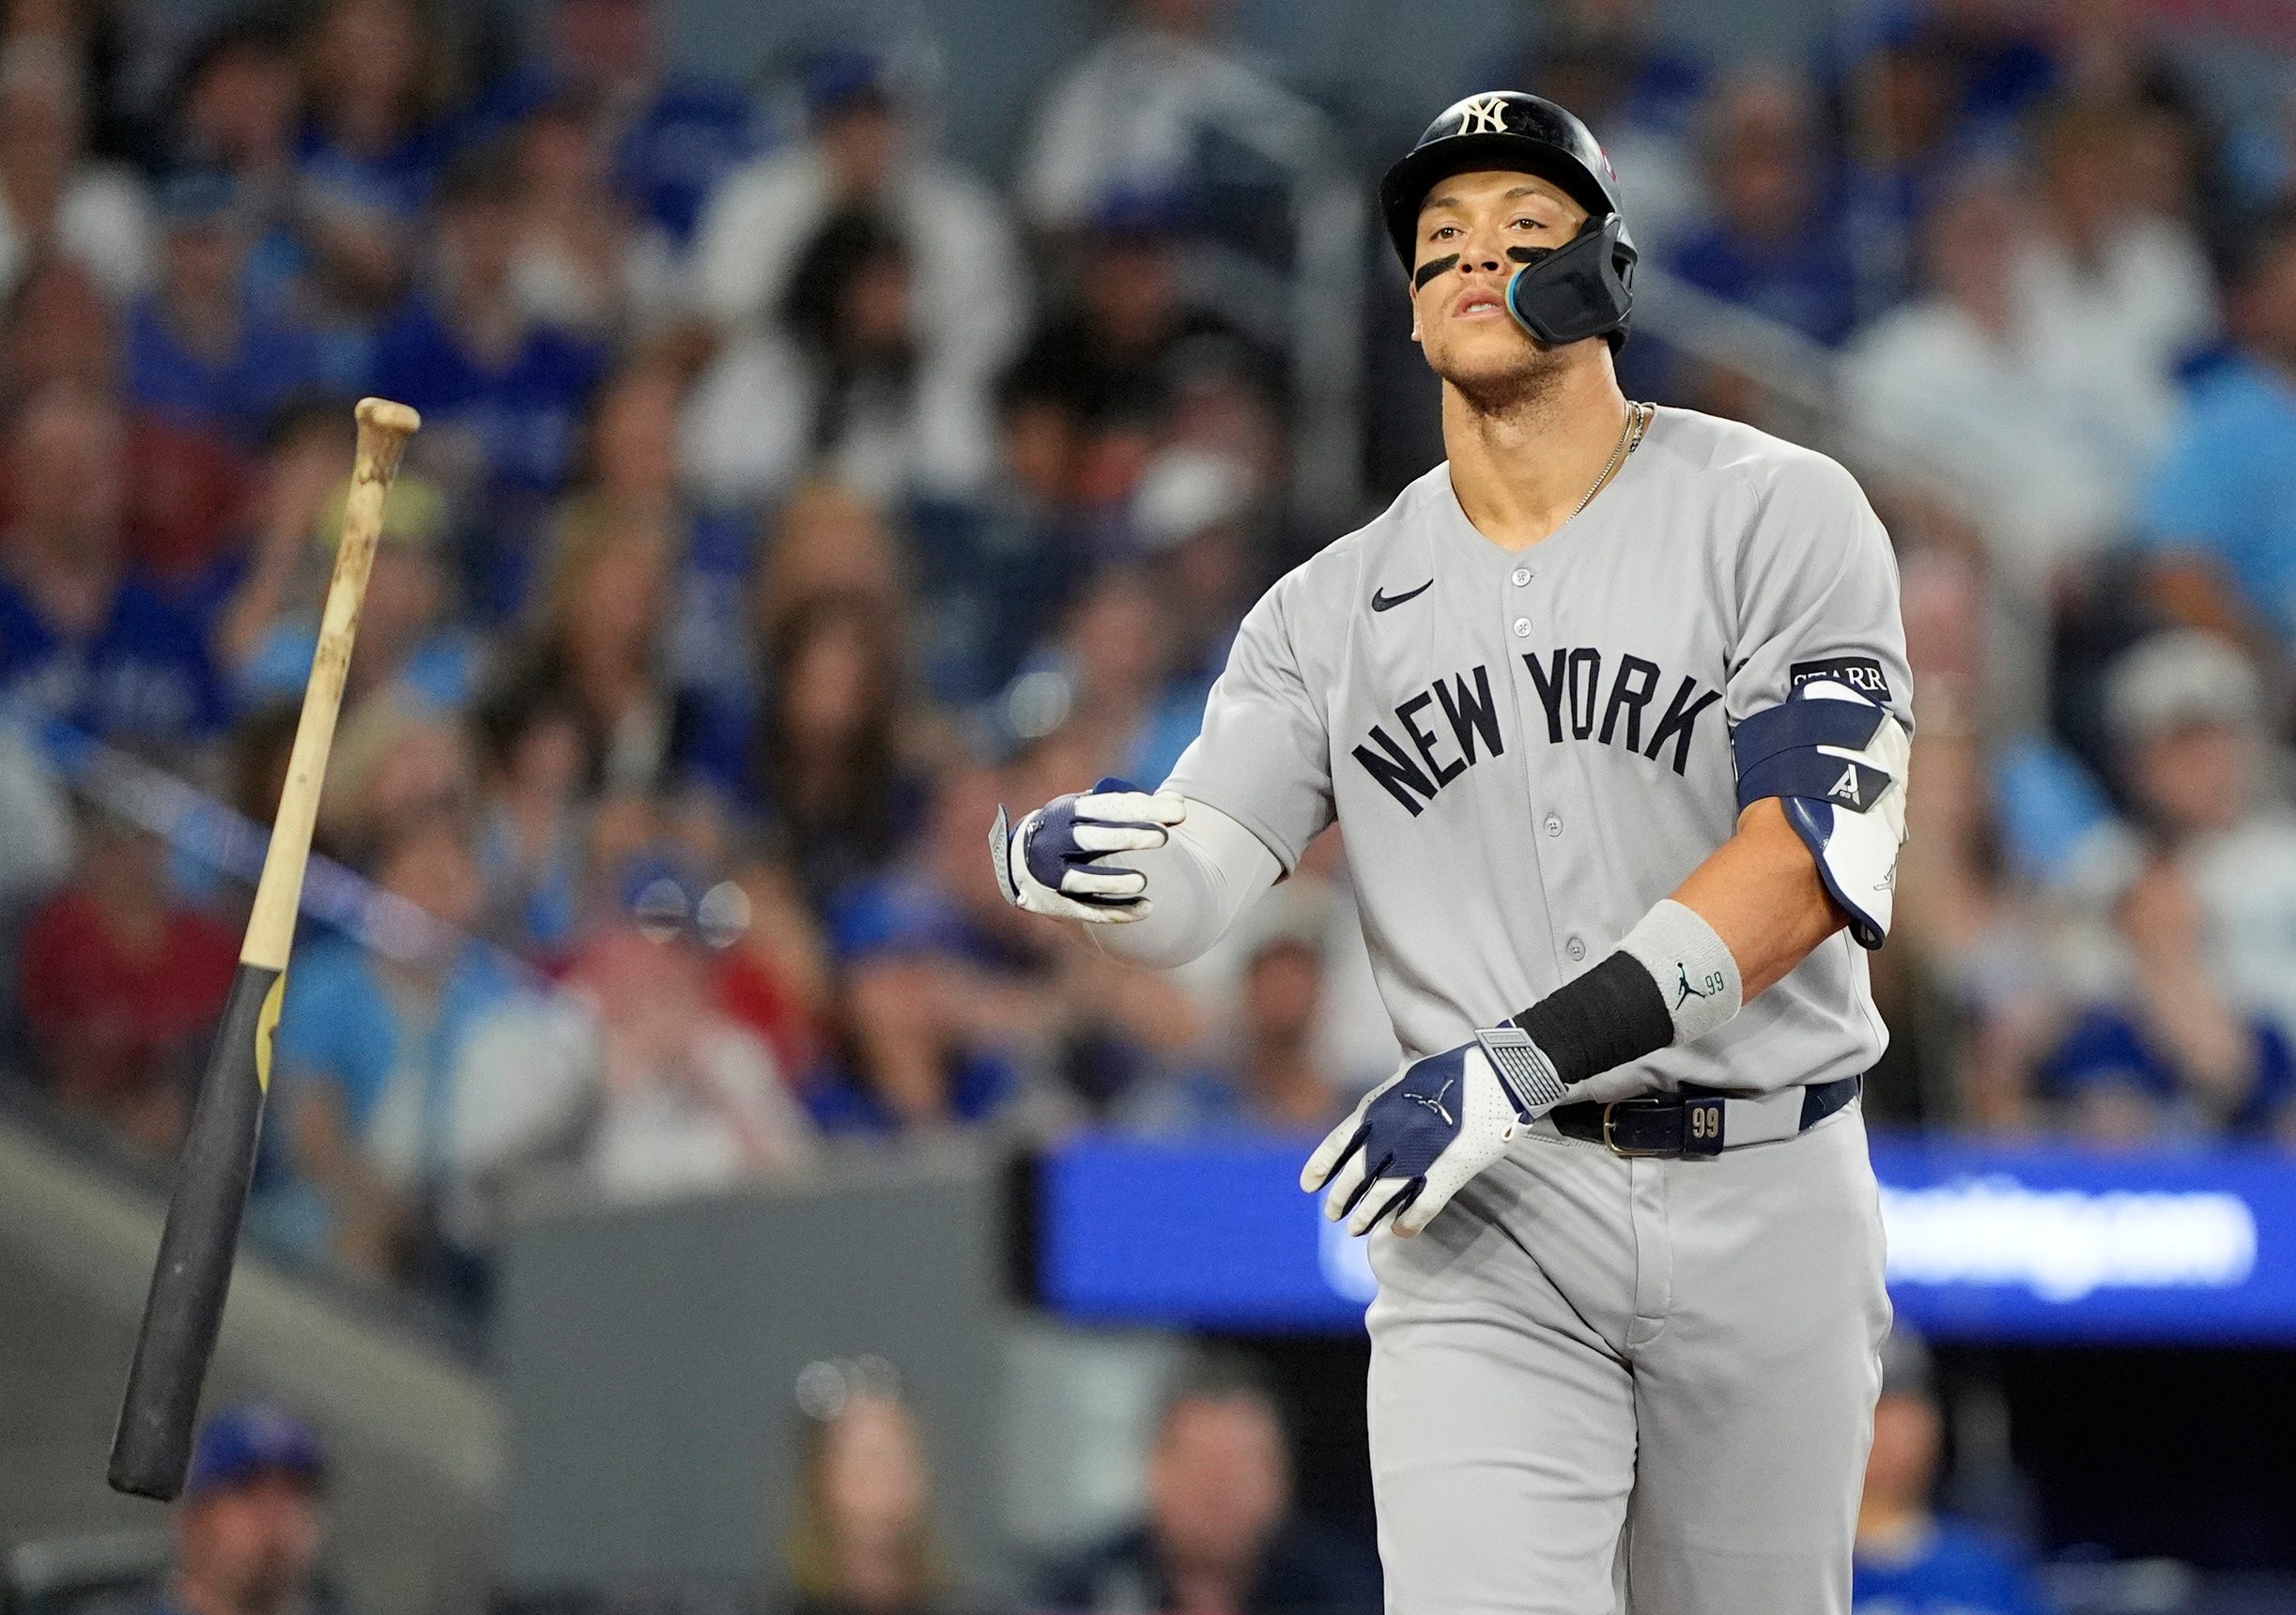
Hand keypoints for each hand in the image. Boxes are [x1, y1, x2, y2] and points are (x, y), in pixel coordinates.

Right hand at [989, 779, 1185, 923]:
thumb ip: (1132, 806)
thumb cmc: (1070, 828)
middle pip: (1090, 839)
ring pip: (1082, 880)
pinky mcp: (1057, 904)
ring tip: (1142, 881)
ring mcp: (1052, 875)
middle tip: (1163, 837)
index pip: (1104, 807)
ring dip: (1113, 882)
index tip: (1178, 811)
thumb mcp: (1090, 810)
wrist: (1020, 861)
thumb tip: (1178, 803)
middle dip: (1127, 837)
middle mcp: (1054, 842)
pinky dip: (1117, 912)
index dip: (1140, 808)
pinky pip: (1087, 911)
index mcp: (1065, 812)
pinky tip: (1145, 909)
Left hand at [1302, 1028, 1560, 1236]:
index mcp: (1379, 1107)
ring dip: (1367, 1216)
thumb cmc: (1456, 1069)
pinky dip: (1408, 1222)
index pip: (1338, 1143)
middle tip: (1333, 1215)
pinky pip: (1422, 1206)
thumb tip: (1373, 1103)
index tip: (1308, 1186)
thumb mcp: (1409, 1072)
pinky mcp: (1450, 1171)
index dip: (1321, 1167)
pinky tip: (1398, 1232)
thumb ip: (1389, 1095)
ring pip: (1383, 1197)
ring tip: (1357, 1229)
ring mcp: (1419, 1155)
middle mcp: (1392, 1133)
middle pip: (1356, 1176)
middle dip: (1341, 1198)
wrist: (1501, 1074)